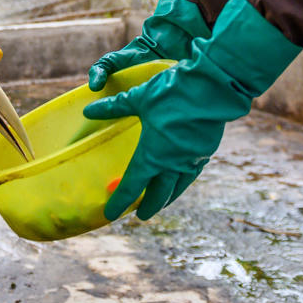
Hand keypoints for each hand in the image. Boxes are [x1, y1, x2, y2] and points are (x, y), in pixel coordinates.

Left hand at [84, 0, 301, 220]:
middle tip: (140, 215)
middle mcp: (173, 163)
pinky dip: (183, 180)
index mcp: (153, 155)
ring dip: (168, 196)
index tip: (111, 215)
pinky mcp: (206, 150)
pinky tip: (182, 176)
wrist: (213, 86)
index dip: (120, 201)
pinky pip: (191, 173)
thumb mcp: (139, 98)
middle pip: (158, 193)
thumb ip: (114, 108)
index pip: (133, 185)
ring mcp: (192, 159)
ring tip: (162, 201)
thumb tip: (89, 111)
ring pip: (178, 186)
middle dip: (148, 205)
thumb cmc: (172, 92)